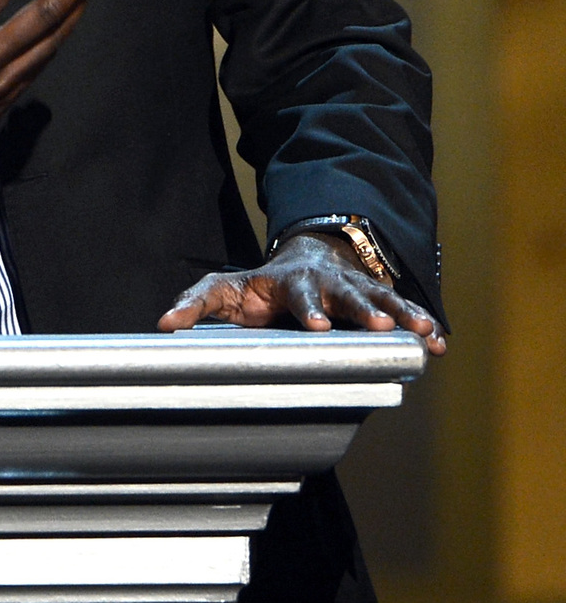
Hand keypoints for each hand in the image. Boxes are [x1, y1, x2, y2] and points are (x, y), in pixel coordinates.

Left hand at [159, 233, 447, 353]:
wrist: (304, 260)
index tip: (319, 327)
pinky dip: (420, 323)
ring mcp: (354, 288)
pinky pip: (402, 309)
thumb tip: (164, 325)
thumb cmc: (258, 286)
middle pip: (346, 293)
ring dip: (400, 315)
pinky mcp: (377, 299)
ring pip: (380, 299)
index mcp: (287, 282)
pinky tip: (438, 343)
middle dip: (361, 310)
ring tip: (421, 335)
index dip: (308, 309)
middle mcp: (325, 282)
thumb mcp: (222, 290)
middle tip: (378, 328)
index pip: (297, 293)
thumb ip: (196, 304)